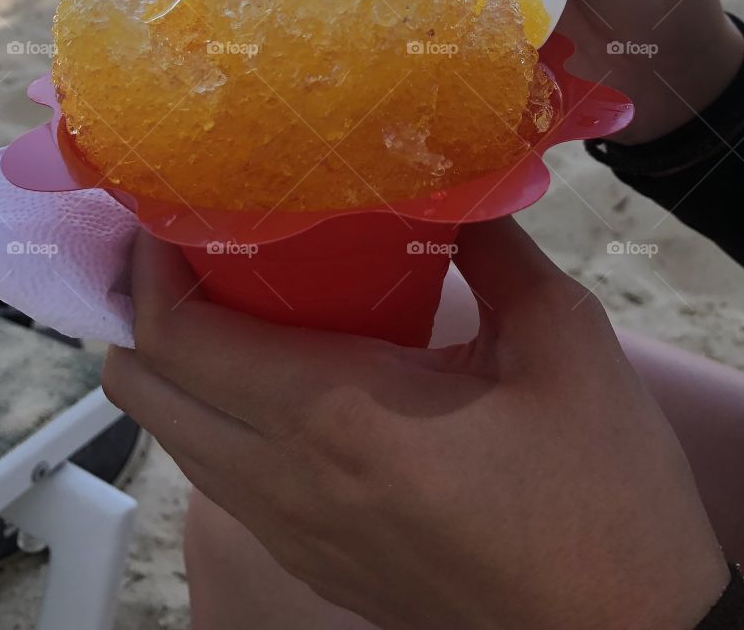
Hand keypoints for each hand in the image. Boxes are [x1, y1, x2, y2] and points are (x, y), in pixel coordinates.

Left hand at [104, 225, 727, 629]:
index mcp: (341, 417)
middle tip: (184, 241)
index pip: (182, 338)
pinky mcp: (316, 564)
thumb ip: (493, 245)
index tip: (164, 204)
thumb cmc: (604, 492)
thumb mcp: (564, 340)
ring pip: (175, 440)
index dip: (147, 265)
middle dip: (139, 309)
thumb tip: (451, 179)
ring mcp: (296, 535)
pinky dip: (212, 416)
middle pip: (146, 391)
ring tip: (221, 292)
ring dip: (173, 365)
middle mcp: (291, 483)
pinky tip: (272, 373)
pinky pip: (222, 479)